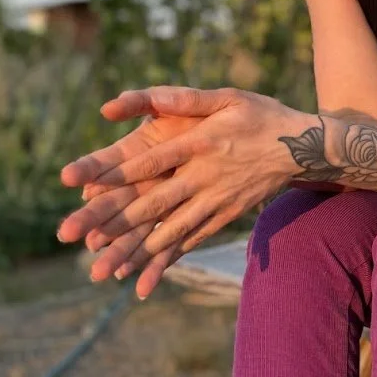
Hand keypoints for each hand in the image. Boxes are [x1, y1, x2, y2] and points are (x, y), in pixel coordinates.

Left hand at [58, 86, 297, 297]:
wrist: (304, 148)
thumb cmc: (260, 115)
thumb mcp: (227, 96)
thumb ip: (183, 97)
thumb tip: (139, 98)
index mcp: (201, 143)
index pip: (149, 161)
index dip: (114, 172)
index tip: (78, 185)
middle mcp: (205, 176)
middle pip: (151, 203)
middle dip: (109, 220)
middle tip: (72, 234)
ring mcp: (216, 201)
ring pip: (168, 231)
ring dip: (132, 252)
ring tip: (99, 270)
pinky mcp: (224, 217)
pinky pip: (190, 243)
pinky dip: (164, 262)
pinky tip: (139, 280)